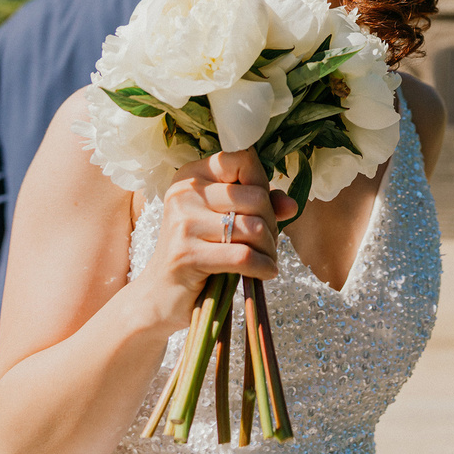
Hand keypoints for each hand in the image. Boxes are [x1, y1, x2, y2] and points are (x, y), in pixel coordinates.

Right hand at [135, 149, 296, 333]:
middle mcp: (185, 193)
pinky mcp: (187, 255)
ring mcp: (183, 223)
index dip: (262, 183)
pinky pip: (243, 256)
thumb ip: (259, 204)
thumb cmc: (200, 251)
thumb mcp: (226, 219)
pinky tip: (265, 272)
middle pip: (256, 196)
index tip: (263, 207)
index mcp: (192, 175)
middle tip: (267, 242)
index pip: (243, 159)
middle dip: (272, 223)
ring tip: (266, 258)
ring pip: (254, 228)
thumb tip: (292, 205)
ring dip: (269, 248)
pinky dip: (263, 267)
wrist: (161, 293)